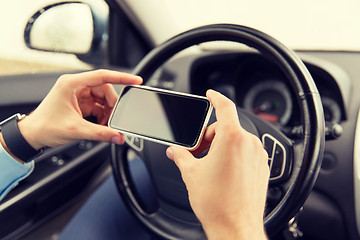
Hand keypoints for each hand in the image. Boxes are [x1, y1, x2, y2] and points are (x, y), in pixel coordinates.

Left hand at [18, 69, 141, 149]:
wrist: (32, 135)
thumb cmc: (44, 126)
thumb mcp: (76, 130)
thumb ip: (100, 133)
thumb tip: (118, 136)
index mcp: (72, 84)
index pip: (102, 76)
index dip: (122, 77)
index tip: (135, 80)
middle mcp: (76, 86)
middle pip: (105, 89)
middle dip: (112, 104)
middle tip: (115, 118)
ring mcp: (78, 94)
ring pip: (103, 98)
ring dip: (108, 112)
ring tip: (106, 125)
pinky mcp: (80, 103)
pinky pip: (98, 106)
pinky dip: (103, 115)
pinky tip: (102, 125)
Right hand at [166, 90, 268, 239]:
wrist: (236, 227)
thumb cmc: (217, 203)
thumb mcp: (191, 173)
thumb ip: (181, 156)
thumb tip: (175, 151)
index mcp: (232, 139)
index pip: (225, 107)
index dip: (216, 97)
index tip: (211, 95)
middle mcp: (249, 144)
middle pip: (227, 127)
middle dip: (209, 135)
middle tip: (197, 151)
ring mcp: (258, 156)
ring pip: (236, 140)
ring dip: (221, 146)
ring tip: (209, 165)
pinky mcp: (262, 167)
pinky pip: (245, 152)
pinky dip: (233, 155)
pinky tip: (222, 171)